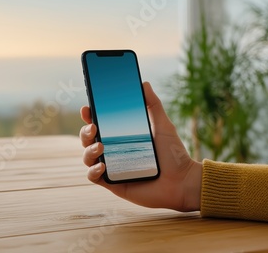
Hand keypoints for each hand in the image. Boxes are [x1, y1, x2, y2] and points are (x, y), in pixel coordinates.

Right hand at [79, 82, 201, 211]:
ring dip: (89, 150)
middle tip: (94, 127)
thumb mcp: (163, 125)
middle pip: (87, 138)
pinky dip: (93, 170)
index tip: (87, 108)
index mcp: (120, 136)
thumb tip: (144, 83)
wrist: (182, 181)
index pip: (98, 123)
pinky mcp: (112, 184)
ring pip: (87, 156)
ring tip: (100, 147)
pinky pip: (93, 177)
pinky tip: (102, 166)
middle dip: (85, 131)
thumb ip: (153, 104)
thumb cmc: (173, 154)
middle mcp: (112, 150)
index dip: (89, 115)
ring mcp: (111, 167)